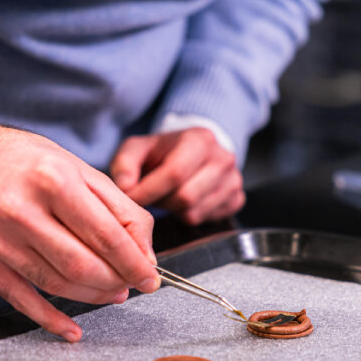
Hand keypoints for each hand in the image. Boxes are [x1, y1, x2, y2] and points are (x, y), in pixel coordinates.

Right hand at [0, 125, 159, 341]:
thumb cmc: (31, 164)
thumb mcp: (83, 171)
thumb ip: (122, 212)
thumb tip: (145, 258)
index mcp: (53, 179)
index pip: (105, 235)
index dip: (134, 263)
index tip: (150, 278)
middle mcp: (19, 209)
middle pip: (81, 266)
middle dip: (115, 282)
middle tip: (130, 283)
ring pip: (56, 285)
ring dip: (92, 296)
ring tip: (111, 291)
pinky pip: (21, 300)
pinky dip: (50, 319)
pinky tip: (72, 328)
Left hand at [110, 128, 245, 224]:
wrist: (193, 151)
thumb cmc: (163, 152)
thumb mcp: (137, 148)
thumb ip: (124, 164)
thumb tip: (125, 188)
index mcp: (200, 139)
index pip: (174, 173)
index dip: (149, 191)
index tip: (131, 198)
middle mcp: (223, 159)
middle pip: (185, 197)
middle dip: (161, 202)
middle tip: (150, 196)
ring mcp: (233, 181)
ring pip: (194, 212)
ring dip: (172, 210)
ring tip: (167, 195)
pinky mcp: (236, 199)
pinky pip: (205, 220)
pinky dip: (187, 215)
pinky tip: (183, 201)